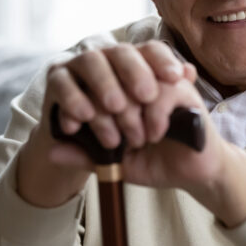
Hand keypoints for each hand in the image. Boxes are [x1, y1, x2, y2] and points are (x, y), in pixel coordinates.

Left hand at [17, 40, 245, 226]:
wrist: (195, 171)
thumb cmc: (157, 161)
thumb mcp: (116, 162)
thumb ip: (87, 156)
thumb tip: (51, 152)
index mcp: (120, 92)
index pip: (91, 80)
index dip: (79, 101)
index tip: (77, 127)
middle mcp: (141, 81)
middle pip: (111, 74)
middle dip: (106, 111)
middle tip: (114, 140)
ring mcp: (164, 82)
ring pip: (136, 81)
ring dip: (131, 114)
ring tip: (136, 139)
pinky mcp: (186, 91)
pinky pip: (164, 91)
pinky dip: (154, 115)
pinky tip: (154, 135)